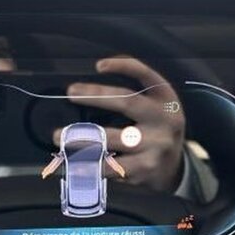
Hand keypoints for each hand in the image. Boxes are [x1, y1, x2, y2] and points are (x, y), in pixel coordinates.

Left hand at [59, 57, 185, 192]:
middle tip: (71, 92)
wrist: (175, 168)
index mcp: (165, 99)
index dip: (123, 66)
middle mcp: (164, 120)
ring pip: (112, 138)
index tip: (99, 65)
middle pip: (127, 102)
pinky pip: (111, 165)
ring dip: (81, 137)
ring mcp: (155, 146)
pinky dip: (88, 164)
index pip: (146, 75)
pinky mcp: (144, 169)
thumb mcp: (156, 106)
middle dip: (96, 96)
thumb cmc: (155, 129)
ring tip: (58, 136)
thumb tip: (92, 82)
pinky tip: (73, 162)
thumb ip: (135, 92)